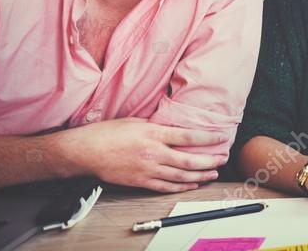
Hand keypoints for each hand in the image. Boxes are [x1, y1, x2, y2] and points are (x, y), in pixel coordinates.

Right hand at [59, 117, 227, 192]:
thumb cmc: (106, 133)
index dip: (208, 138)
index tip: (221, 138)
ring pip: (180, 176)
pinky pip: (166, 186)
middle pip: (189, 160)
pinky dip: (182, 186)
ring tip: (213, 174)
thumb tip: (173, 126)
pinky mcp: (140, 181)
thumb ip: (156, 125)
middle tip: (222, 159)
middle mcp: (153, 153)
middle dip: (209, 161)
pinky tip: (192, 184)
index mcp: (153, 134)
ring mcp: (147, 170)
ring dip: (200, 175)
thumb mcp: (135, 121)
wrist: (84, 152)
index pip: (188, 136)